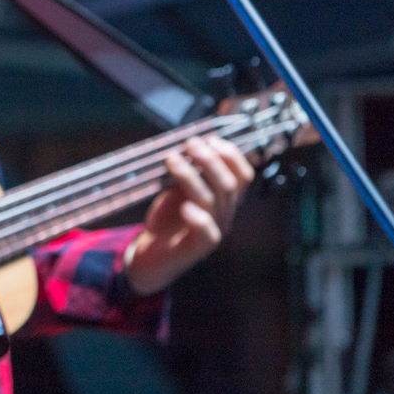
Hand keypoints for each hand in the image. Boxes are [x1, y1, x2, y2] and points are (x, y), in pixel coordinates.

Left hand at [123, 134, 253, 294]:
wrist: (151, 254)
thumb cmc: (168, 217)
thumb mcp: (178, 188)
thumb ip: (188, 170)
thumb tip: (189, 143)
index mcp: (225, 198)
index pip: (243, 176)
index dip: (231, 155)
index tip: (210, 139)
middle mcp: (224, 214)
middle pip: (229, 185)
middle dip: (210, 161)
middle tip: (190, 144)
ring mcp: (213, 231)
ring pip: (212, 202)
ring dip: (192, 177)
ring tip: (172, 161)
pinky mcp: (197, 249)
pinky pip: (207, 234)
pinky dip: (198, 219)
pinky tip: (185, 207)